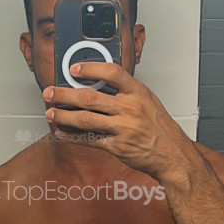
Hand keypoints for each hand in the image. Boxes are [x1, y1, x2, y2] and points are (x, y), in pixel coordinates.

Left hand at [43, 62, 191, 182]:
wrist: (173, 155)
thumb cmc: (160, 129)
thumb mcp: (149, 101)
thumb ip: (127, 92)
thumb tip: (99, 84)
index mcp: (138, 93)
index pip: (112, 72)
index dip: (90, 68)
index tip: (74, 69)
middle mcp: (130, 108)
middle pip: (90, 97)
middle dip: (64, 94)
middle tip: (50, 92)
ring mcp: (123, 128)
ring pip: (85, 119)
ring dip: (63, 115)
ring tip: (51, 112)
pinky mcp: (118, 147)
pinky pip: (89, 140)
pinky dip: (72, 137)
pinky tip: (62, 132)